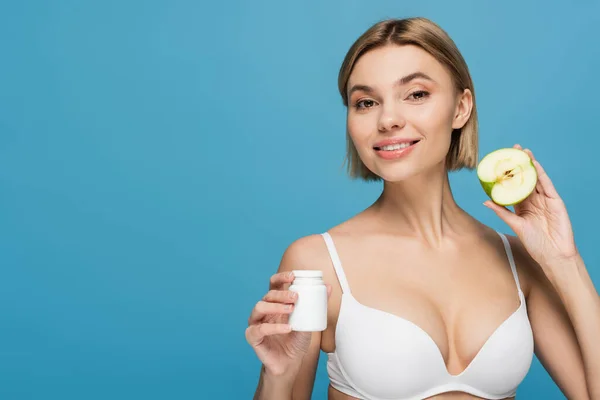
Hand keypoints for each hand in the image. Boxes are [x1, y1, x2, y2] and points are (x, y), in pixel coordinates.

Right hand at [245, 271, 331, 376]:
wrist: (290, 364)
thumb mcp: (309, 322)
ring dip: (275, 306)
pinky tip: (287, 328)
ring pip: (259, 307)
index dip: (281, 278)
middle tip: (296, 297)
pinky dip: (273, 328)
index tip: (293, 276)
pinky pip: (258, 329)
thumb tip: (328, 287)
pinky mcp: (253, 337)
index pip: (274, 285)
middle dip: (282, 294)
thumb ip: (316, 305)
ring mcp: (257, 323)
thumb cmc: (297, 341)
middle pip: (268, 295)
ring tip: (291, 310)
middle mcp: (264, 311)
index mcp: (276, 304)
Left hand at [484, 144, 578, 268]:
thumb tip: (485, 202)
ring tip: (523, 152)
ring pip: (536, 179)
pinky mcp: (555, 202)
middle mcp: (534, 200)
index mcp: (523, 205)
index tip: (501, 161)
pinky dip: (541, 175)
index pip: (515, 186)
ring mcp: (545, 200)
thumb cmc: (535, 243)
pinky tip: (535, 165)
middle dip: (520, 164)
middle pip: (526, 178)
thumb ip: (502, 212)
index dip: (509, 174)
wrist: (553, 255)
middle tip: (512, 149)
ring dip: (531, 165)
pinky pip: (547, 185)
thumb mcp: (515, 225)